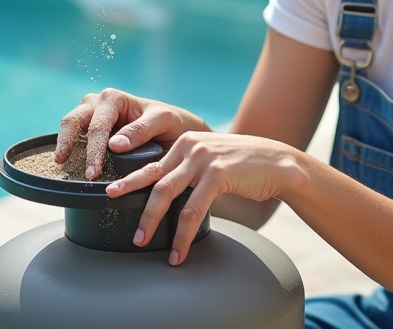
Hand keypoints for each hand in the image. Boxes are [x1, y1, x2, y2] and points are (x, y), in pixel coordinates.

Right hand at [55, 88, 208, 179]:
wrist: (175, 128)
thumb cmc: (170, 121)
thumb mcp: (163, 120)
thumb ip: (141, 130)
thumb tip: (114, 144)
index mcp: (113, 98)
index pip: (97, 126)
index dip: (93, 150)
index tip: (93, 172)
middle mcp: (98, 103)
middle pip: (74, 121)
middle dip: (68, 144)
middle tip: (68, 166)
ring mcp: (92, 114)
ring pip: (69, 126)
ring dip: (66, 146)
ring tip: (65, 167)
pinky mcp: (90, 129)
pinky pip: (75, 137)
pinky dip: (71, 149)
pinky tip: (70, 165)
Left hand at [105, 132, 301, 264]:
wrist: (278, 162)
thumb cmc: (245, 165)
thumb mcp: (212, 160)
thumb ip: (190, 170)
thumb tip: (169, 194)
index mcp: (185, 142)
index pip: (151, 162)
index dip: (131, 180)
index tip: (113, 193)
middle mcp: (190, 146)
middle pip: (152, 177)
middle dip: (130, 198)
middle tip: (116, 212)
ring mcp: (203, 159)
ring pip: (167, 193)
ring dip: (151, 221)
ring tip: (142, 241)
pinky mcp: (218, 174)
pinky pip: (193, 209)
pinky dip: (183, 234)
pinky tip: (179, 250)